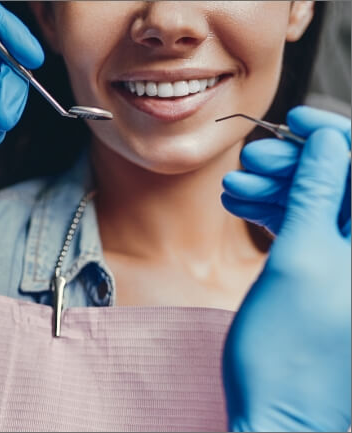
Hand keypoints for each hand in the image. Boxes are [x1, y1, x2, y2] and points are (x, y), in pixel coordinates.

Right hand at [222, 115, 350, 430]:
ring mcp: (347, 259)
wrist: (276, 409)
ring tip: (234, 187)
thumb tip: (329, 142)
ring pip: (318, 202)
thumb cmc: (288, 349)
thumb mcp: (301, 260)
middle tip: (249, 161)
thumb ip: (319, 196)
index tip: (297, 119)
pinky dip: (273, 212)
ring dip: (275, 188)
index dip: (335, 134)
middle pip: (340, 181)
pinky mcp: (325, 270)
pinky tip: (239, 205)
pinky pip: (305, 227)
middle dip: (295, 163)